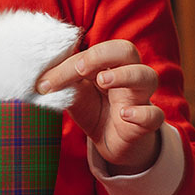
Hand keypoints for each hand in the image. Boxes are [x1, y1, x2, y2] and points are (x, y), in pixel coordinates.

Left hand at [36, 39, 163, 173]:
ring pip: (147, 77)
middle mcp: (128, 75)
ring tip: (103, 81)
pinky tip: (124, 114)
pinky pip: (154, 115)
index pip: (94, 52)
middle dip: (102, 55)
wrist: (112, 143)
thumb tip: (39, 78)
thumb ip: (63, 83)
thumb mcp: (75, 95)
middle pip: (127, 50)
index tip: (46, 82)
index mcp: (109, 64)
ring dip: (125, 75)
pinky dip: (142, 113)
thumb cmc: (95, 110)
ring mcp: (140, 98)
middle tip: (80, 69)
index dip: (70, 63)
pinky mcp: (147, 123)